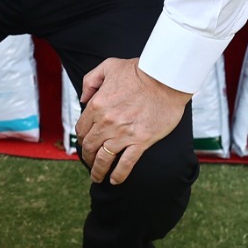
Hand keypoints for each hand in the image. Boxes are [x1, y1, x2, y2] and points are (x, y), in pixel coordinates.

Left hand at [75, 57, 189, 184]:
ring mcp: (123, 134)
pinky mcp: (141, 141)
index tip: (85, 143)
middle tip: (89, 162)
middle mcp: (107, 122)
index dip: (82, 138)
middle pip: (89, 146)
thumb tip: (83, 98)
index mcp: (97, 105)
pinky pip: (126, 164)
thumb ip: (90, 81)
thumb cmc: (140, 71)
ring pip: (104, 159)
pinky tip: (114, 181)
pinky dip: (118, 175)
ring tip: (97, 177)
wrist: (166, 78)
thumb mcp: (108, 67)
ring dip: (97, 170)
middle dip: (87, 156)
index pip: (82, 129)